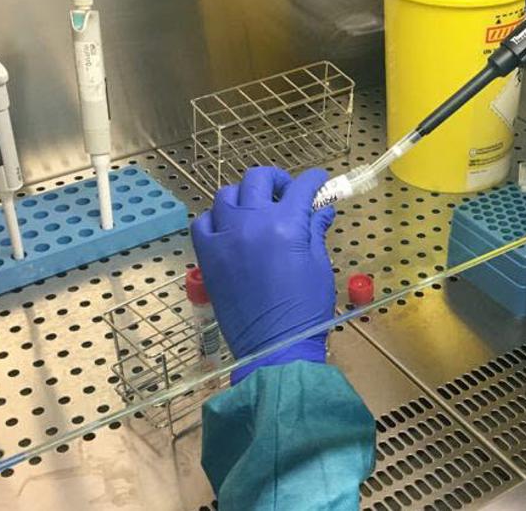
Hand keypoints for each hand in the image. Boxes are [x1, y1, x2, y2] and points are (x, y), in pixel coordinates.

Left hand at [191, 167, 336, 383]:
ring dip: (245, 196)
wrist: (275, 347)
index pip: (301, 187)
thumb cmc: (305, 310)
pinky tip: (229, 229)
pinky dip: (217, 218)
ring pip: (227, 195)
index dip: (314, 179)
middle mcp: (252, 223)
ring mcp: (225, 237)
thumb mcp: (319, 266)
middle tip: (286, 193)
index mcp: (286, 225)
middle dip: (277, 179)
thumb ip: (315, 232)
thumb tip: (321, 211)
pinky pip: (204, 221)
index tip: (319, 181)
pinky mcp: (207, 255)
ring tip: (256, 209)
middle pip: (258, 179)